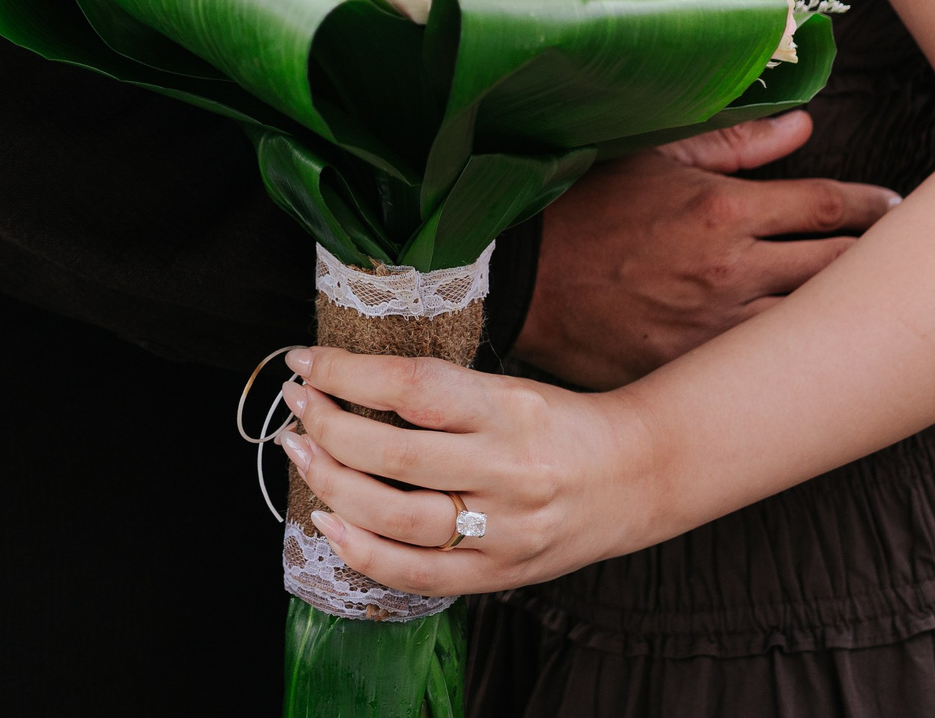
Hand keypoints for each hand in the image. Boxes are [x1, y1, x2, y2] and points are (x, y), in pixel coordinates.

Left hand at [275, 346, 646, 595]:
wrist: (638, 475)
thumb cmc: (562, 423)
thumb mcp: (510, 387)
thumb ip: (441, 393)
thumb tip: (349, 383)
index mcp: (509, 409)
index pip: (412, 386)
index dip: (347, 372)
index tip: (307, 361)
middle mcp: (507, 470)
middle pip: (393, 454)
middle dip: (327, 426)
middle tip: (296, 403)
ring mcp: (503, 529)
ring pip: (395, 517)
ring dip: (332, 484)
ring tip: (300, 453)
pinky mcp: (498, 573)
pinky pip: (416, 573)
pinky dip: (362, 552)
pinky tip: (328, 523)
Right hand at [514, 111, 898, 388]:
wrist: (519, 280)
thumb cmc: (586, 208)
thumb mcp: (655, 158)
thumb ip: (736, 143)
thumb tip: (804, 125)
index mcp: (725, 210)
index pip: (829, 206)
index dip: (872, 206)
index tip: (894, 208)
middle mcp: (732, 271)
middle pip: (839, 268)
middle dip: (879, 260)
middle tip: (905, 257)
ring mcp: (716, 328)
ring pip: (812, 322)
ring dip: (847, 313)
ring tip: (876, 308)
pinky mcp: (694, 369)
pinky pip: (763, 367)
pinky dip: (793, 356)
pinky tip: (813, 352)